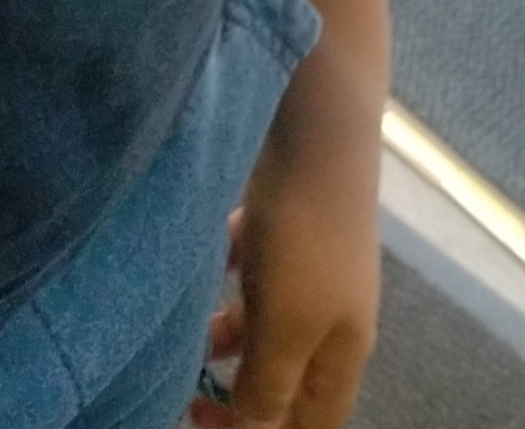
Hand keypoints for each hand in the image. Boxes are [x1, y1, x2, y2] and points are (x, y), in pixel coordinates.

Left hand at [191, 130, 381, 427]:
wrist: (316, 124)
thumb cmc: (304, 236)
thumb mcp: (286, 326)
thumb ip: (268, 387)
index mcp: (343, 352)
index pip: (313, 425)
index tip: (204, 421)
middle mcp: (330, 315)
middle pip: (286, 377)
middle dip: (239, 392)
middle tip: (185, 389)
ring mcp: (307, 266)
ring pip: (262, 323)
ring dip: (224, 336)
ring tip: (181, 331)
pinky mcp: (283, 223)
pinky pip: (249, 268)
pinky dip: (222, 277)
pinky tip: (194, 263)